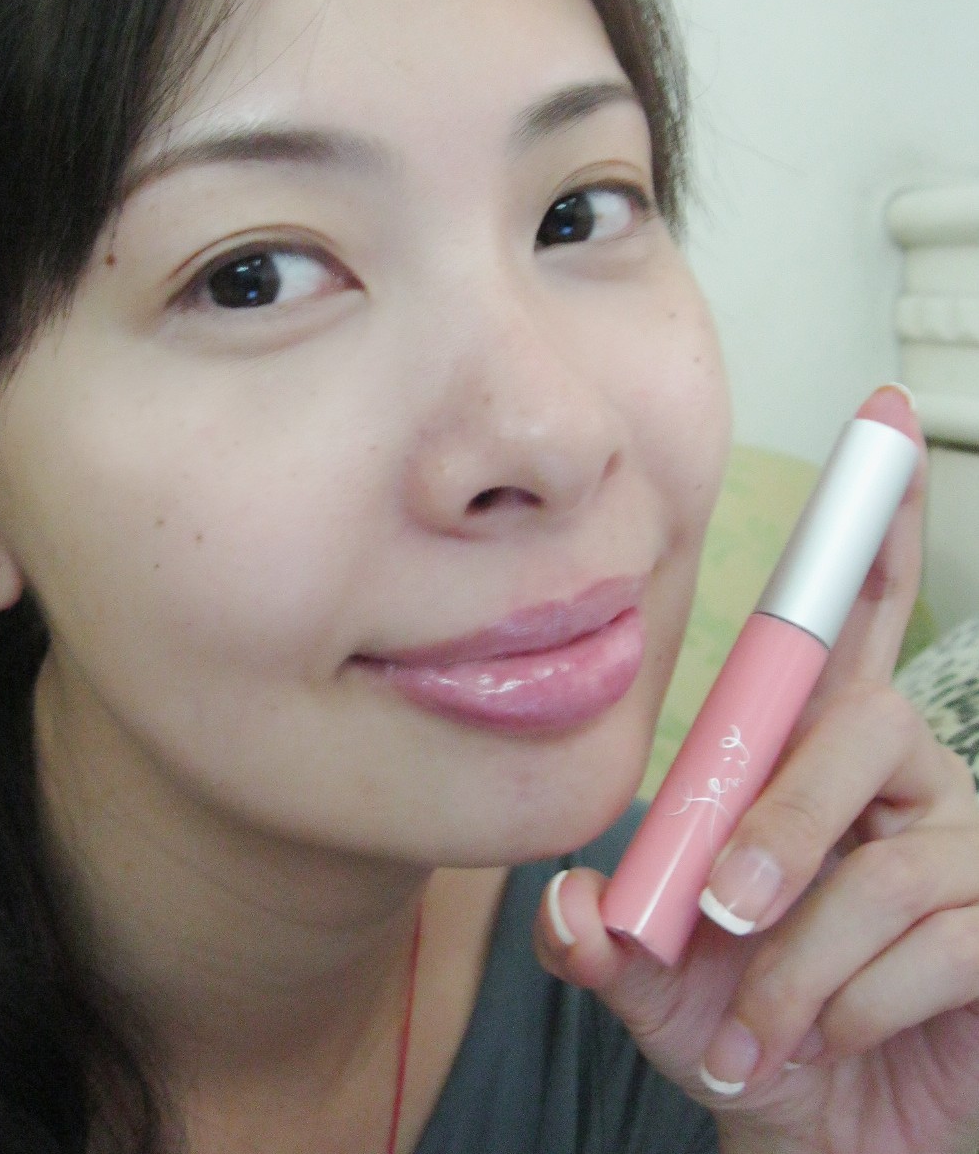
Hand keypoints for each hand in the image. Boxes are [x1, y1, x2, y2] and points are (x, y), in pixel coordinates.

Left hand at [535, 387, 978, 1153]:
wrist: (832, 1142)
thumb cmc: (752, 1034)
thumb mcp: (655, 984)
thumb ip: (605, 940)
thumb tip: (570, 905)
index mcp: (815, 758)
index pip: (849, 624)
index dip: (870, 529)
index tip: (880, 426)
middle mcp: (902, 779)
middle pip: (857, 723)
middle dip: (780, 822)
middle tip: (721, 911)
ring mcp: (966, 848)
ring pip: (885, 854)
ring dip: (803, 952)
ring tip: (763, 1026)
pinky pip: (933, 938)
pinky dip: (850, 1005)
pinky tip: (829, 1041)